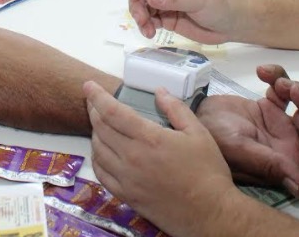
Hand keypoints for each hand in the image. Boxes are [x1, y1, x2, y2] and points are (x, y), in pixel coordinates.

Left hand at [84, 81, 240, 236]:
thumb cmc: (207, 172)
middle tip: (93, 101)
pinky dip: (97, 158)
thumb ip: (176, 109)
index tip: (88, 85)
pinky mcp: (126, 195)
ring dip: (95, 132)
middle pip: (101, 128)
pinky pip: (101, 173)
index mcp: (149, 138)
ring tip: (99, 123)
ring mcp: (127, 178)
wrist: (209, 213)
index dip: (97, 96)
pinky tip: (102, 152)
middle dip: (94, 110)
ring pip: (98, 149)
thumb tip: (159, 92)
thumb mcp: (198, 133)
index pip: (113, 112)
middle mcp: (132, 157)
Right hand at [128, 0, 241, 43]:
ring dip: (141, 18)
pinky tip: (150, 33)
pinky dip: (146, 27)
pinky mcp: (168, 20)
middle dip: (137, 5)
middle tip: (142, 20)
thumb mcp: (199, 0)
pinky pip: (150, 21)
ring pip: (144, 8)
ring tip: (148, 31)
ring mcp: (167, 5)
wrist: (232, 25)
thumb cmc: (220, 6)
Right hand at [197, 65, 298, 196]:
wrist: (190, 117)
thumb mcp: (241, 152)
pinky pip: (285, 90)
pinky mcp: (269, 107)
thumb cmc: (213, 139)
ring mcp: (279, 126)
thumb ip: (271, 164)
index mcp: (287, 162)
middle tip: (294, 90)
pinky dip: (279, 77)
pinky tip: (263, 73)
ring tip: (277, 82)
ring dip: (298, 89)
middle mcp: (288, 146)